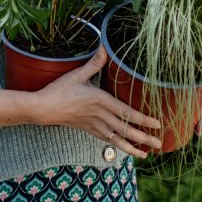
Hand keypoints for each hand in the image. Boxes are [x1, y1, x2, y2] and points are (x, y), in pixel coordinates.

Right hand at [32, 46, 161, 158]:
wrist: (43, 108)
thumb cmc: (59, 90)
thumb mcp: (77, 75)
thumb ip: (93, 63)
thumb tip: (104, 48)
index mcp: (100, 101)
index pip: (126, 112)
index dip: (143, 119)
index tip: (157, 124)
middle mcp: (100, 115)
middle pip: (125, 129)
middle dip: (143, 137)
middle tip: (159, 143)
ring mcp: (94, 125)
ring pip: (117, 139)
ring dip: (133, 147)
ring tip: (146, 154)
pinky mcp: (88, 129)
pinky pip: (107, 140)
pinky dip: (118, 145)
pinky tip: (125, 149)